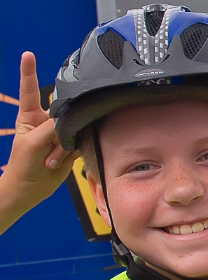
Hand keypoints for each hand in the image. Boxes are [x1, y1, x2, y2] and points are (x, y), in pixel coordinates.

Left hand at [0, 52, 79, 233]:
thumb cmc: (21, 165)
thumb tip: (67, 117)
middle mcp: (45, 124)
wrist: (28, 189)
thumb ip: (51, 127)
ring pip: (72, 131)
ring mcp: (57, 136)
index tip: (28, 55)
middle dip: (58, 130)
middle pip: (60, 113)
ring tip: (49, 160)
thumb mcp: (31, 143)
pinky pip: (78, 145)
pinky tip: (58, 163)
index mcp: (29, 117)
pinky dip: (69, 155)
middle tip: (48, 144)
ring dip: (62, 148)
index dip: (29, 72)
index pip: (30, 90)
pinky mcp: (69, 149)